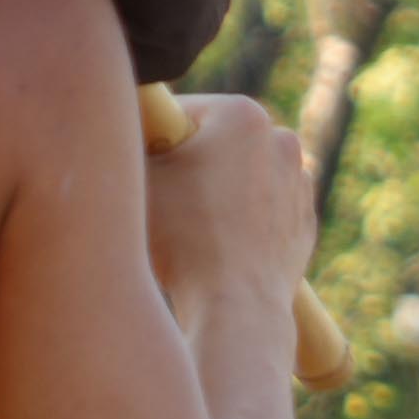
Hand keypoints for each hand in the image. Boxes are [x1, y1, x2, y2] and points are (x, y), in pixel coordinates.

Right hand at [140, 81, 319, 376]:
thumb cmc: (183, 237)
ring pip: (236, 177)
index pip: (178, 112)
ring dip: (212, 191)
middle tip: (162, 200)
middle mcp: (281, 139)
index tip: (139, 168)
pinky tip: (217, 245)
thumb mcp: (139, 175)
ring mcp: (298, 183)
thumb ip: (130, 139)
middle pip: (212, 143)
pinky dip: (239, 221)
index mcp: (244, 114)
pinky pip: (258, 211)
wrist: (236, 306)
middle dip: (186, 165)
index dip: (150, 140)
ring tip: (190, 227)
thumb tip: (115, 121)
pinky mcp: (303, 222)